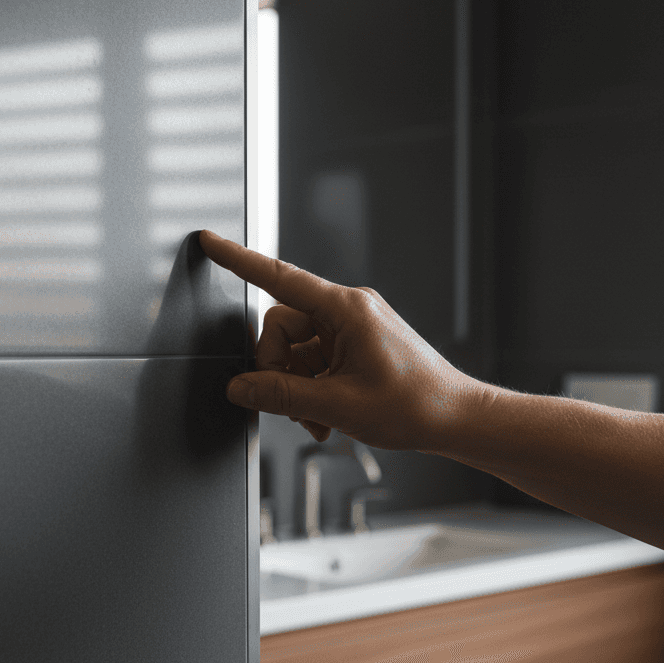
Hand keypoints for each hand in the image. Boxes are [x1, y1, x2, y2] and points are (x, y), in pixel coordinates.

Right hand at [198, 229, 485, 451]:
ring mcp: (352, 329)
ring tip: (317, 420)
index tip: (209, 242)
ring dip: (295, 388)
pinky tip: (325, 418)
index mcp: (345, 309)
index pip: (278, 278)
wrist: (455, 419)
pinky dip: (312, 390)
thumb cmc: (414, 405)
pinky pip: (315, 362)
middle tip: (291, 407)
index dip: (238, 260)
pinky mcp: (356, 346)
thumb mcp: (336, 405)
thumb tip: (240, 388)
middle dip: (277, 370)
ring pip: (296, 350)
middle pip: (281, 328)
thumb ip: (280, 395)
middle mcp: (348, 311)